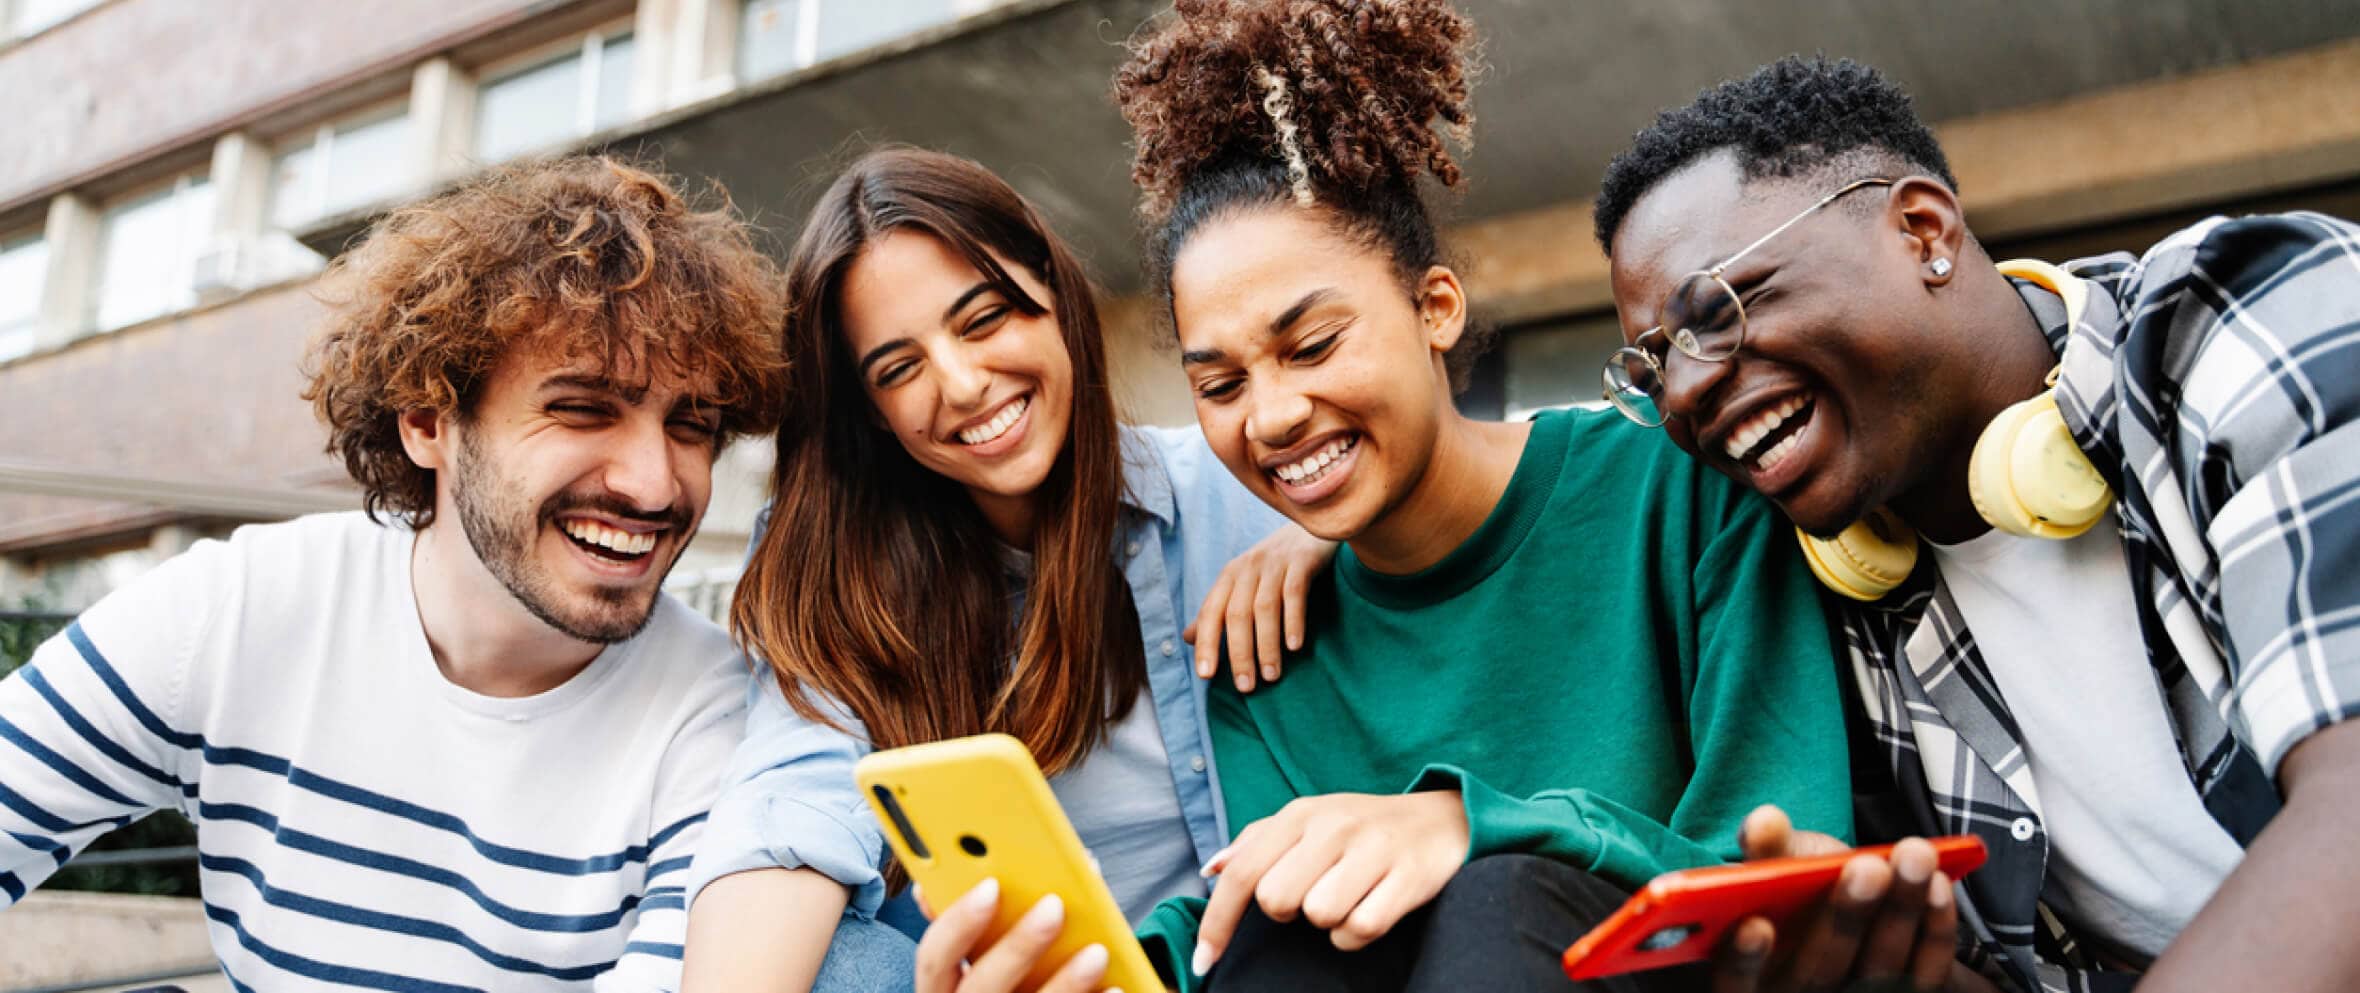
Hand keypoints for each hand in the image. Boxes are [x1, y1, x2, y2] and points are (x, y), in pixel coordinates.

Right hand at [914, 878, 1135, 992]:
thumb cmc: (1014, 979)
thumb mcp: (992, 954)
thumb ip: (999, 918)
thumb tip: (1033, 867)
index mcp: (944, 984)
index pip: (935, 954)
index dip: (958, 921)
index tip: (991, 885)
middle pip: (981, 984)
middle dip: (1017, 946)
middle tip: (1054, 906)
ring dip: (1065, 982)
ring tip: (1097, 951)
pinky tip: (1115, 987)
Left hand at [1184, 524, 1335, 692]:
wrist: (1309, 526)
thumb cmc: (1272, 565)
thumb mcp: (1240, 584)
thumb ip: (1217, 611)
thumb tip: (1188, 638)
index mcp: (1229, 576)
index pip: (1211, 612)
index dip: (1207, 644)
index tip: (1206, 675)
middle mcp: (1248, 568)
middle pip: (1237, 614)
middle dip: (1239, 653)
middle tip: (1246, 687)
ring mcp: (1275, 563)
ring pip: (1265, 607)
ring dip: (1267, 645)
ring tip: (1271, 676)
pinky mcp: (1301, 561)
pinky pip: (1295, 593)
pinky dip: (1293, 620)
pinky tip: (1294, 646)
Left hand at [1191, 791, 1468, 976]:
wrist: (1444, 819)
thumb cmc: (1363, 828)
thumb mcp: (1309, 822)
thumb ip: (1257, 843)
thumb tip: (1212, 870)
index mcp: (1301, 814)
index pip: (1243, 874)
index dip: (1216, 923)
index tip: (1204, 961)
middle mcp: (1333, 826)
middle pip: (1277, 901)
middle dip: (1290, 912)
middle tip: (1315, 893)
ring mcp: (1373, 849)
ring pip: (1319, 916)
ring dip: (1329, 922)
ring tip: (1348, 898)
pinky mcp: (1408, 876)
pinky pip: (1360, 930)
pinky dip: (1357, 935)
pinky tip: (1369, 910)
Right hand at [1710, 806, 1983, 992]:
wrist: (1857, 910)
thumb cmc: (1803, 894)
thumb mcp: (1780, 869)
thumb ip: (1767, 850)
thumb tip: (1763, 820)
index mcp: (1755, 976)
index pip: (1737, 985)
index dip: (1742, 960)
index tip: (1757, 924)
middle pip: (1818, 973)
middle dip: (1847, 917)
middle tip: (1868, 867)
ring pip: (1878, 971)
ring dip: (1900, 911)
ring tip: (1914, 855)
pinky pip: (1925, 973)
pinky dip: (1934, 929)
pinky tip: (1938, 883)